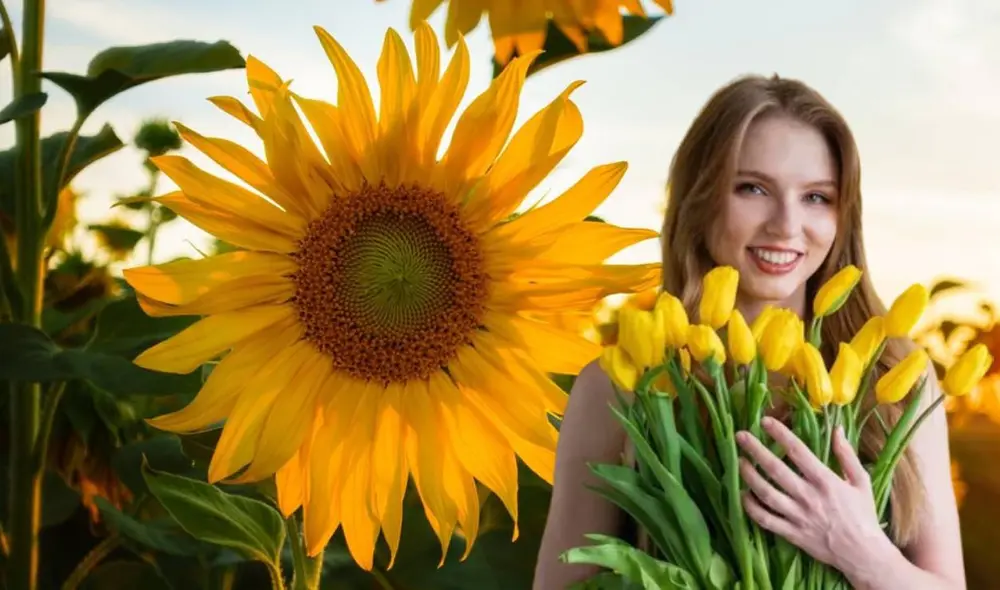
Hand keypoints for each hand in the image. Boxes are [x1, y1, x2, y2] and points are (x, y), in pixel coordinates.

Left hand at [735, 416, 892, 574]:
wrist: (863, 553)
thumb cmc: (862, 515)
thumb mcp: (860, 481)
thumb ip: (847, 455)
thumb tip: (837, 429)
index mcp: (825, 481)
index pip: (798, 451)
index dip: (780, 434)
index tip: (765, 421)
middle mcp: (808, 496)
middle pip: (776, 469)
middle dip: (756, 450)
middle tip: (741, 436)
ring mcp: (798, 516)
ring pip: (766, 493)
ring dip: (749, 476)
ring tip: (739, 462)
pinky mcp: (791, 533)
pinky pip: (766, 519)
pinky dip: (751, 507)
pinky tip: (743, 494)